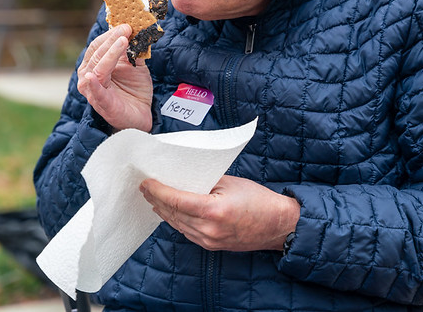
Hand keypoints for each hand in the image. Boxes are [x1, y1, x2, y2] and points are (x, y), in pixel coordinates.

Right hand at [77, 24, 152, 131]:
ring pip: (97, 68)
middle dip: (112, 40)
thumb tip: (137, 32)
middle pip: (96, 54)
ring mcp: (93, 91)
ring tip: (123, 41)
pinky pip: (96, 92)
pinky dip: (94, 85)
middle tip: (127, 29)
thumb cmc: (134, 89)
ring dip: (109, 53)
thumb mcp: (136, 66)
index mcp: (94, 65)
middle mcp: (89, 76)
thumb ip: (133, 52)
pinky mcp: (102, 104)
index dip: (111, 34)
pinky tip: (92, 77)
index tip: (126, 25)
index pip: (98, 45)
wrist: (141, 114)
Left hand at [139, 175, 299, 251]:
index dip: (157, 191)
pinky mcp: (211, 245)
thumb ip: (205, 181)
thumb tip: (183, 177)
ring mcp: (209, 240)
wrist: (278, 225)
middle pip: (172, 213)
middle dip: (156, 199)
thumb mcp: (230, 183)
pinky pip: (187, 231)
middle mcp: (208, 229)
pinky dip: (176, 220)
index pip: (175, 200)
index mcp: (213, 210)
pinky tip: (170, 212)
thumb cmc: (259, 200)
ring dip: (164, 211)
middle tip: (145, 187)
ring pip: (177, 224)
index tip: (146, 182)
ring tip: (153, 198)